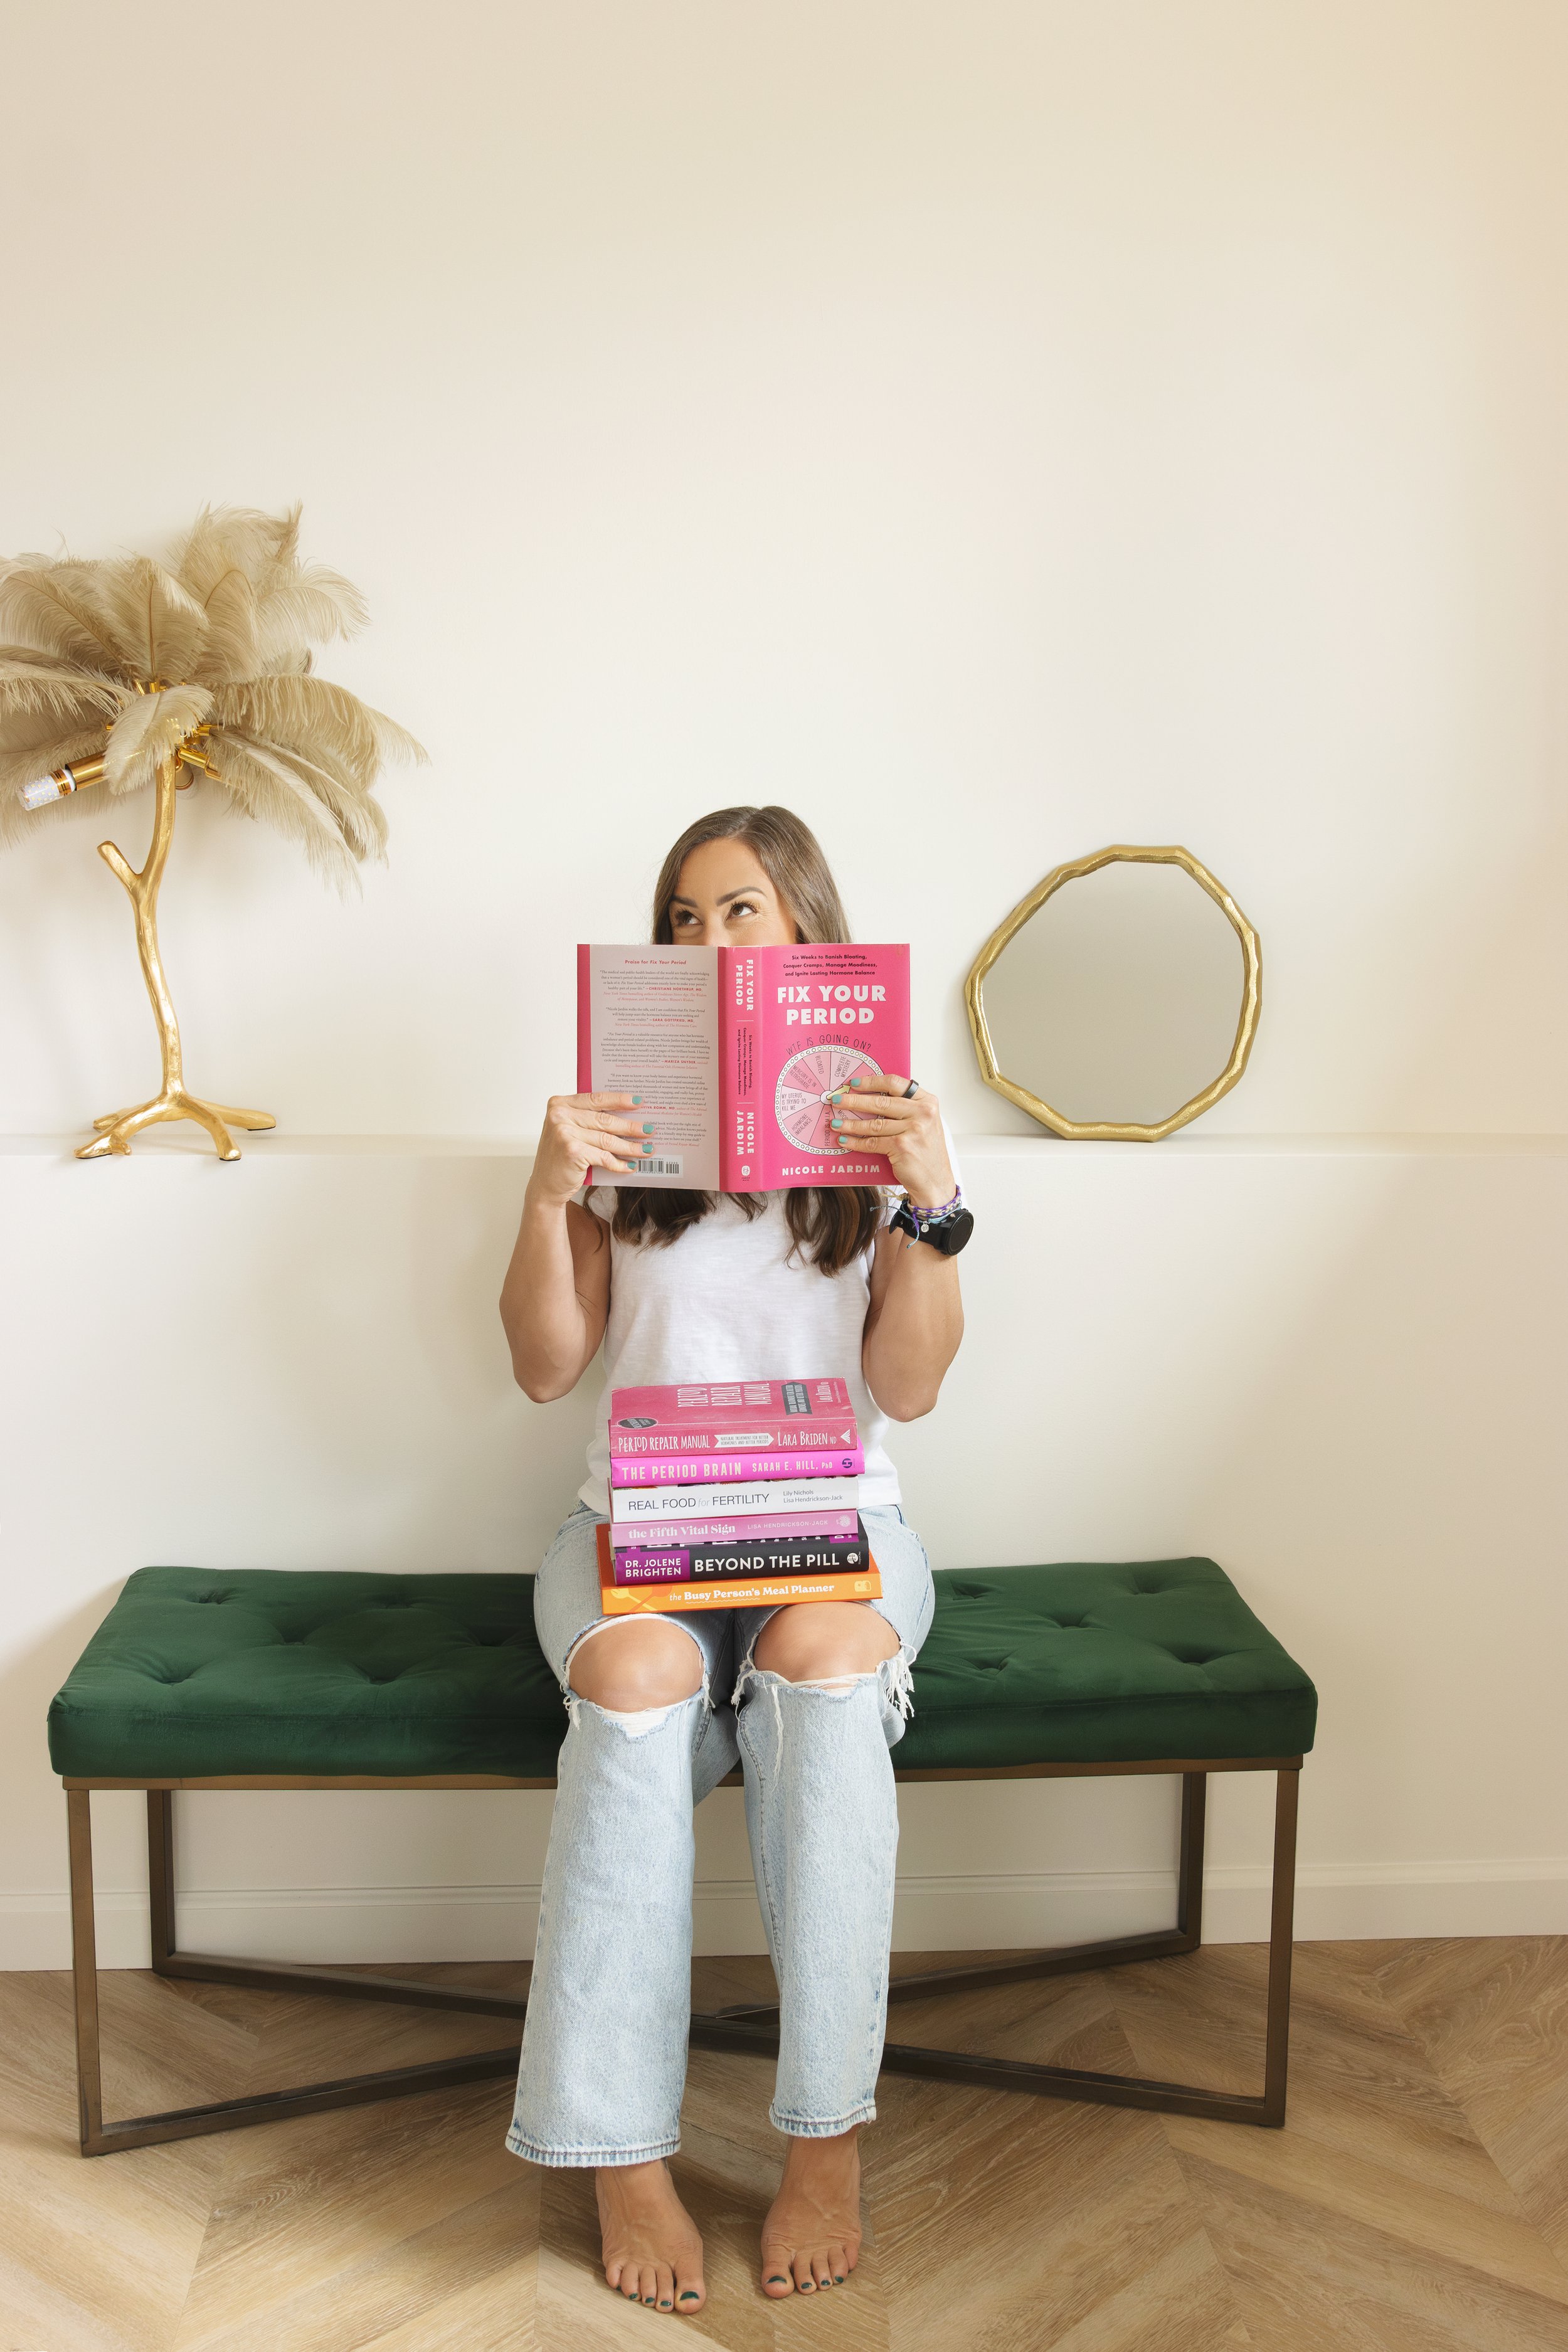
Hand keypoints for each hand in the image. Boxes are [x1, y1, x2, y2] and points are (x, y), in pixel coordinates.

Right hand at [526, 1091, 653, 1208]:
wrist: (545, 1186)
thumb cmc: (560, 1157)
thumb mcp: (569, 1131)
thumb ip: (587, 1120)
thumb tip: (626, 1115)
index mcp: (559, 1104)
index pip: (596, 1098)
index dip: (619, 1100)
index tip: (639, 1102)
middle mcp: (560, 1115)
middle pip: (605, 1119)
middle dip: (631, 1126)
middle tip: (649, 1130)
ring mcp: (564, 1133)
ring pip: (607, 1139)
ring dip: (630, 1146)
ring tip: (646, 1149)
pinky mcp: (572, 1151)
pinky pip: (604, 1156)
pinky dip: (619, 1163)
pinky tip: (630, 1165)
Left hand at [828, 1073, 954, 1206]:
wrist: (935, 1181)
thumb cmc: (926, 1152)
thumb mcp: (923, 1123)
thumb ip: (904, 1109)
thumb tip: (869, 1098)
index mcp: (927, 1102)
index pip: (895, 1083)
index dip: (871, 1081)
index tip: (853, 1083)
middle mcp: (922, 1113)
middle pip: (881, 1102)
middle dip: (854, 1101)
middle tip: (836, 1100)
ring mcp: (913, 1130)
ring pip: (874, 1123)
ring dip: (850, 1123)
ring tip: (835, 1123)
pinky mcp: (902, 1147)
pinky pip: (873, 1142)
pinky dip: (856, 1142)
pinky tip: (845, 1140)